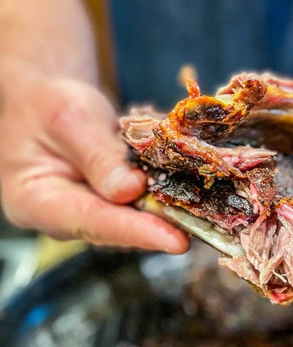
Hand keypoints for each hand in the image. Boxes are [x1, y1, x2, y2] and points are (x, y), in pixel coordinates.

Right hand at [0, 58, 188, 251]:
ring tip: (199, 205)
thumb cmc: (46, 105)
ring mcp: (86, 213)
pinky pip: (136, 205)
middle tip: (202, 224)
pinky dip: (159, 195)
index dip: (138, 232)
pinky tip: (183, 186)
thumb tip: (131, 190)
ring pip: (131, 218)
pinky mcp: (106, 204)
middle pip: (117, 227)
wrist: (45, 104)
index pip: (94, 222)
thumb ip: (98, 156)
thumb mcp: (69, 119)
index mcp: (36, 201)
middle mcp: (63, 217)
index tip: (177, 242)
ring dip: (165, 211)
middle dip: (160, 226)